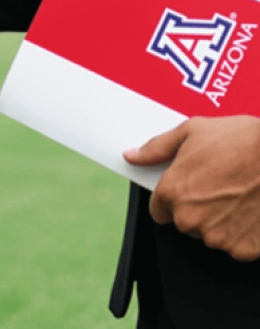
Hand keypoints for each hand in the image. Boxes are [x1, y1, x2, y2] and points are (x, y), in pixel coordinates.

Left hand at [125, 116, 259, 261]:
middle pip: (185, 222)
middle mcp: (190, 218)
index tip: (189, 190)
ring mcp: (218, 236)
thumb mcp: (191, 131)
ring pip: (211, 235)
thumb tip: (133, 155)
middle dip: (198, 208)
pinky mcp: (243, 249)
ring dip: (221, 222)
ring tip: (239, 195)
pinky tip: (252, 210)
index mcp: (172, 192)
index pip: (158, 210)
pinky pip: (237, 246)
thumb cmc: (241, 140)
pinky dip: (244, 234)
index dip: (173, 198)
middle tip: (220, 187)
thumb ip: (157, 148)